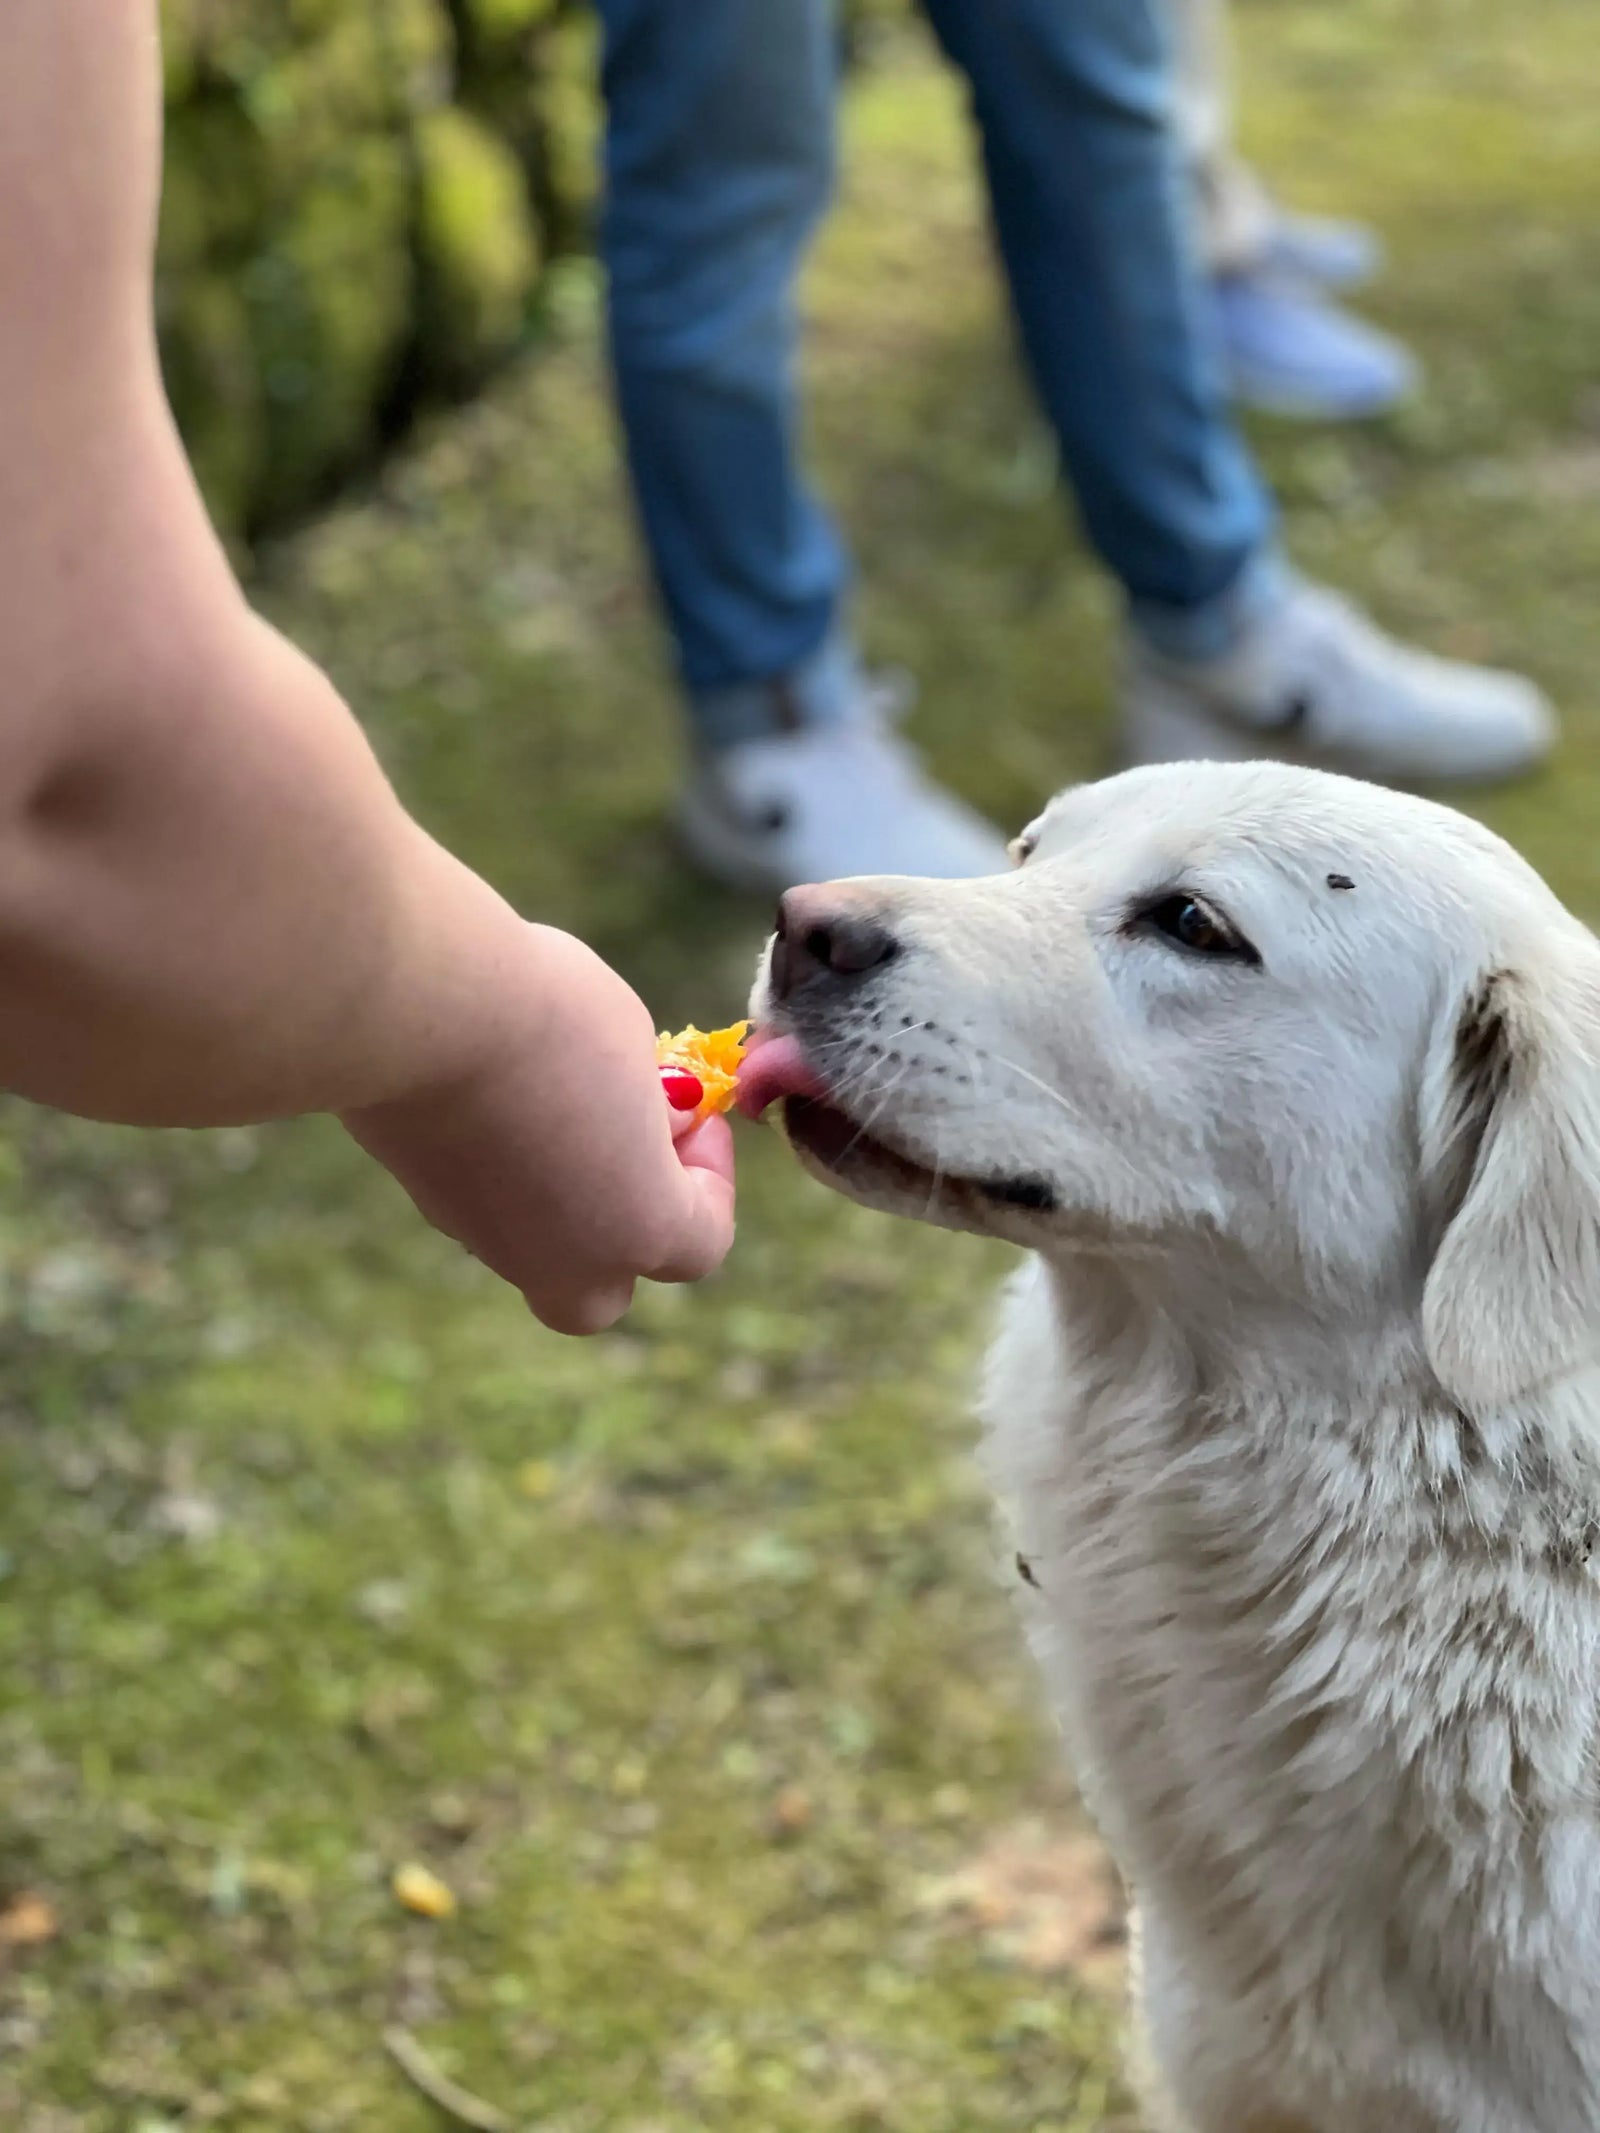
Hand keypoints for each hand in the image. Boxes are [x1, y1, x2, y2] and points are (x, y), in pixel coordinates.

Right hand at [341, 925, 735, 1333]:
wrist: (411, 1006)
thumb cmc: (548, 1015)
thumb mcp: (632, 1042)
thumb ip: (651, 1103)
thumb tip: (650, 1121)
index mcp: (636, 1228)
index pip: (702, 1243)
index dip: (713, 1178)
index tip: (697, 1116)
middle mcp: (559, 1260)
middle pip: (601, 1294)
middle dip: (622, 1233)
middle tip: (625, 1150)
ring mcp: (481, 1237)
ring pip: (534, 1244)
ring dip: (559, 1191)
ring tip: (555, 1100)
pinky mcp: (421, 1198)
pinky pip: (481, 1200)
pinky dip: (500, 1162)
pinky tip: (494, 1090)